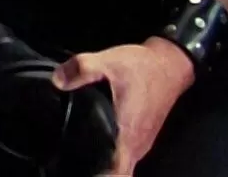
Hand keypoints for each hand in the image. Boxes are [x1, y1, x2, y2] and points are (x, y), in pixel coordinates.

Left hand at [53, 37, 194, 173]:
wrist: (169, 64)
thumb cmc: (141, 67)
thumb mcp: (109, 61)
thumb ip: (82, 69)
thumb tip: (57, 82)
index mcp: (127, 135)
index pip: (117, 173)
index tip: (79, 171)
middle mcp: (136, 145)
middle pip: (116, 172)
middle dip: (95, 173)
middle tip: (68, 164)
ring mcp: (140, 141)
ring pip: (120, 165)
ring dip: (102, 165)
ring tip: (75, 157)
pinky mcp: (140, 134)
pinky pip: (123, 154)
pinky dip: (109, 156)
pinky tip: (92, 145)